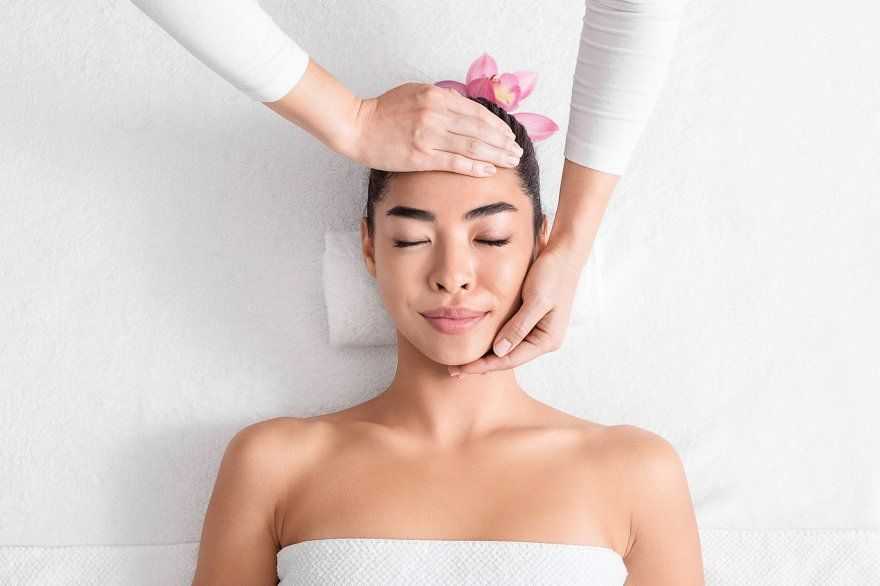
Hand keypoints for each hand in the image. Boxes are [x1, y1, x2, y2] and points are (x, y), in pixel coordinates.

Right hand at [348, 83, 523, 176]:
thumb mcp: (414, 92)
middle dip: (502, 141)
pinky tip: (490, 170)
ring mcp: (428, 135)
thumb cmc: (383, 111)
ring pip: (472, 145)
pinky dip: (475, 166)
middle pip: (479, 128)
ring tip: (511, 161)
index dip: (497, 124)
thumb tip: (464, 105)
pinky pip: (455, 162)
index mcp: (436, 96)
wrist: (357, 127)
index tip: (509, 134)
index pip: (476, 111)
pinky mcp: (421, 156)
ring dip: (496, 154)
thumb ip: (440, 98)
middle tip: (517, 151)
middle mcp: (435, 113)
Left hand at [448, 244, 587, 376]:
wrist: (564, 255)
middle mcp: (543, 340)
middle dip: (482, 365)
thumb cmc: (552, 274)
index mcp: (547, 340)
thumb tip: (499, 351)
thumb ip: (518, 326)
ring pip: (507, 350)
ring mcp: (538, 331)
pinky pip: (509, 336)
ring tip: (462, 362)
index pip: (510, 360)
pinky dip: (493, 341)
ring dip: (486, 356)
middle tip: (455, 371)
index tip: (462, 368)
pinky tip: (478, 344)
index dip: (484, 365)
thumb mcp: (536, 300)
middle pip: (508, 359)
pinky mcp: (532, 321)